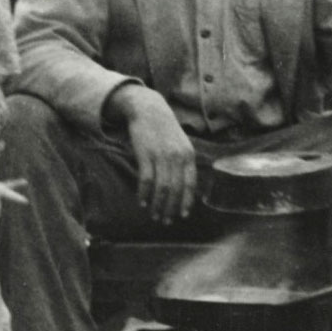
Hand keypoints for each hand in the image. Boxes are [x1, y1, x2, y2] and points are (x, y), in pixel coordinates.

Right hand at [116, 88, 198, 222]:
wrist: (149, 109)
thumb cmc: (165, 130)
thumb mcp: (181, 144)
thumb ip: (184, 163)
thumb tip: (185, 188)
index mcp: (189, 155)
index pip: (190, 184)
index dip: (186, 201)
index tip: (182, 216)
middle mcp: (177, 156)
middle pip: (175, 189)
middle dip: (170, 208)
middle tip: (165, 221)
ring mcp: (161, 155)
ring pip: (161, 188)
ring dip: (157, 204)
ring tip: (154, 215)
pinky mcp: (146, 153)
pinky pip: (146, 180)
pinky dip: (144, 193)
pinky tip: (142, 202)